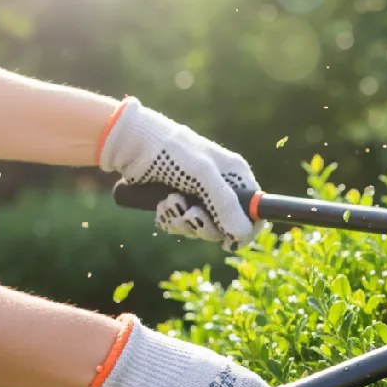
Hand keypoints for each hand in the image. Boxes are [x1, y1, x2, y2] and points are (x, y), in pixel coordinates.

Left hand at [98, 97, 263, 250]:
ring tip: (168, 203)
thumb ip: (225, 204)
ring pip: (201, 228)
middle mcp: (221, 187)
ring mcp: (199, 196)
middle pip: (226, 226)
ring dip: (182, 222)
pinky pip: (182, 225)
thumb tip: (242, 234)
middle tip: (189, 215)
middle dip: (204, 225)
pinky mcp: (179, 202)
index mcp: (236, 175)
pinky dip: (170, 220)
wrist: (132, 144)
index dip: (246, 228)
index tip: (230, 242)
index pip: (254, 210)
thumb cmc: (173, 152)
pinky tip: (161, 207)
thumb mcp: (203, 175)